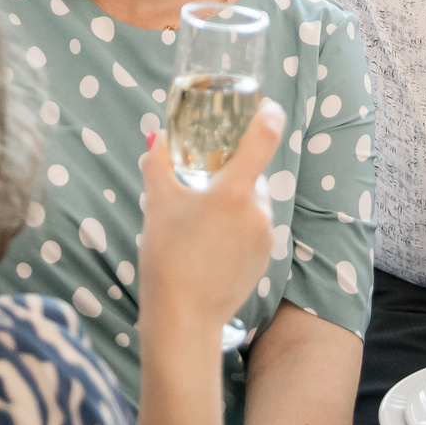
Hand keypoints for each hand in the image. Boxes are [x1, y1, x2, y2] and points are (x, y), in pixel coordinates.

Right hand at [136, 98, 285, 338]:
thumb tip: (155, 136)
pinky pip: (253, 229)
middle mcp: (258, 211)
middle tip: (200, 186)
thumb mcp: (157, 204)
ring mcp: (265, 237)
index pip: (265, 137)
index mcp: (234, 191)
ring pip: (252, 203)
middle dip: (230, 174)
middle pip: (252, 174)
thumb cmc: (167, 258)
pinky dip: (237, 228)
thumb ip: (157, 162)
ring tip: (199, 224)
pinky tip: (210, 246)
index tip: (266, 105)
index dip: (269, 114)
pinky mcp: (265, 259)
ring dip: (233, 203)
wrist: (183, 319)